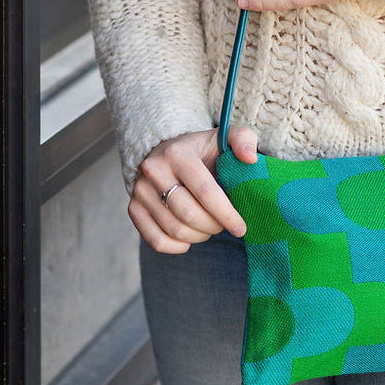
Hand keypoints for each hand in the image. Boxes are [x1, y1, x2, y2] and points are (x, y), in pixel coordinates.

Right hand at [129, 124, 258, 253]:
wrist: (166, 151)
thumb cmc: (202, 150)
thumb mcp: (223, 138)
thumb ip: (244, 139)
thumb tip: (250, 159)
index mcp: (178, 152)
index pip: (206, 192)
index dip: (226, 214)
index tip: (241, 227)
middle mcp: (154, 169)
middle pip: (189, 214)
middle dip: (213, 226)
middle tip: (224, 225)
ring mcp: (140, 190)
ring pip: (175, 230)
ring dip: (199, 236)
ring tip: (209, 227)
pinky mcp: (134, 208)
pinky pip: (156, 241)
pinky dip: (177, 246)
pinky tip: (190, 237)